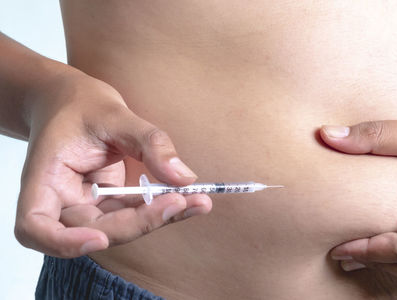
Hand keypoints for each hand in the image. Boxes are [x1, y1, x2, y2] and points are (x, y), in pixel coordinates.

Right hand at [14, 70, 211, 257]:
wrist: (74, 102)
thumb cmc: (81, 104)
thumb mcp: (114, 114)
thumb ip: (149, 143)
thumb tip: (184, 177)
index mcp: (44, 178)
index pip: (35, 226)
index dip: (62, 242)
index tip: (100, 238)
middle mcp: (61, 199)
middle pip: (93, 231)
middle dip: (140, 222)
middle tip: (182, 201)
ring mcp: (85, 204)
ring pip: (121, 227)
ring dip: (160, 218)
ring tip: (199, 201)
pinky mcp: (108, 202)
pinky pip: (134, 213)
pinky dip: (162, 208)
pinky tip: (192, 199)